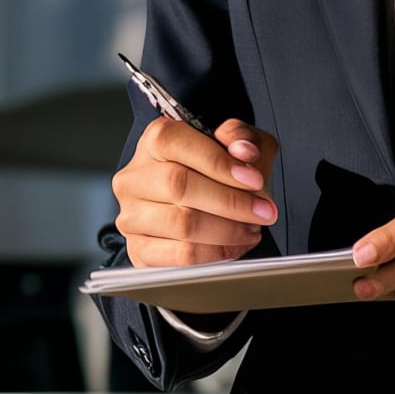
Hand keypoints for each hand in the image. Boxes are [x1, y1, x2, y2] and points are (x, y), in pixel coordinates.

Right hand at [113, 115, 279, 268]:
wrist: (198, 204)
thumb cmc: (217, 169)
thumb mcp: (237, 143)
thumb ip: (242, 137)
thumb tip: (243, 151)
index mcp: (154, 140)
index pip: (176, 143)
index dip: (218, 162)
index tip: (254, 180)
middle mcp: (134, 177)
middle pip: (178, 185)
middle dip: (230, 201)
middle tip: (262, 211)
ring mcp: (132, 216)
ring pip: (180, 224)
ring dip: (226, 230)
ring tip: (252, 229)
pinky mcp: (139, 250)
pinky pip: (179, 256)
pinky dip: (214, 253)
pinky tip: (235, 246)